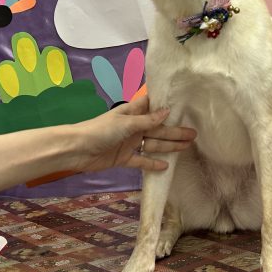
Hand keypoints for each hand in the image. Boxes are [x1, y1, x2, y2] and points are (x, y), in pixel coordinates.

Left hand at [70, 96, 195, 172]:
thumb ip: (147, 120)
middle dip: (175, 131)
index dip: (167, 106)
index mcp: (133, 112)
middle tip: (194, 134)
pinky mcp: (123, 158)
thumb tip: (167, 112)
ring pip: (153, 144)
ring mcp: (129, 143)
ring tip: (186, 147)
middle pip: (158, 128)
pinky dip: (152, 163)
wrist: (77, 150)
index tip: (184, 105)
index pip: (153, 106)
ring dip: (169, 146)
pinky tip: (166, 166)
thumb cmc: (100, 130)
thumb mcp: (126, 123)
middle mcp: (133, 126)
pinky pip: (141, 160)